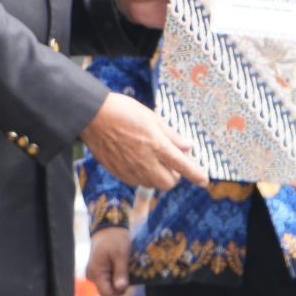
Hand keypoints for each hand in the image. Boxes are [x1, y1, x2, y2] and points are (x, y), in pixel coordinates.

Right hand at [82, 92, 206, 190]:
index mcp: (156, 144)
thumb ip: (171, 135)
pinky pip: (137, 182)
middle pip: (169, 182)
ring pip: (153, 184)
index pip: (183, 165)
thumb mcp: (151, 117)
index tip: (204, 181)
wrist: (91, 116)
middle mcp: (145, 161)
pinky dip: (143, 176)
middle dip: (174, 175)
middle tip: (171, 161)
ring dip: (159, 176)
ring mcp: (130, 169)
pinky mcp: (118, 173)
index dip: (196, 175)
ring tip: (152, 158)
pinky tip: (138, 161)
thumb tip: (188, 146)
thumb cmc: (122, 110)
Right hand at [87, 226, 133, 295]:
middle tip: (128, 272)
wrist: (109, 226)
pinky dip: (117, 275)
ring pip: (110, 285)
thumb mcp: (120, 255)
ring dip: (119, 279)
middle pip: (108, 291)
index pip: (107, 294)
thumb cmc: (114, 238)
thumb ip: (120, 272)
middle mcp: (93, 276)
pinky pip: (109, 278)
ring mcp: (95, 273)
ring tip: (125, 267)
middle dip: (120, 285)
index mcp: (95, 273)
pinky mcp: (100, 270)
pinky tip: (122, 266)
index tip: (127, 280)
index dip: (119, 291)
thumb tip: (121, 288)